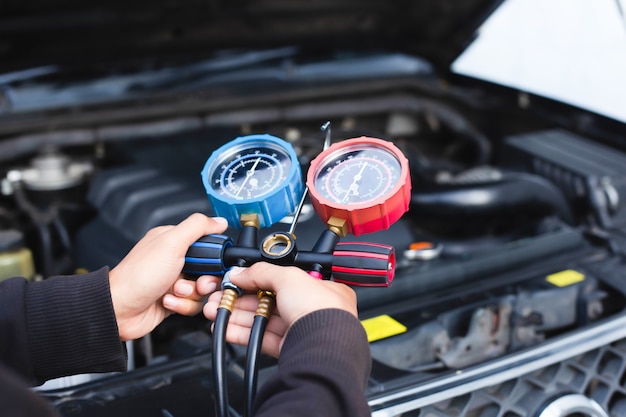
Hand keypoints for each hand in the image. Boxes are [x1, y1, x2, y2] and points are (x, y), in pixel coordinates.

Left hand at [109, 213, 227, 340]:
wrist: (120, 309)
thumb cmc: (138, 276)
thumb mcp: (172, 243)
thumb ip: (198, 227)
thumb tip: (219, 220)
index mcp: (174, 241)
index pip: (208, 244)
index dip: (214, 256)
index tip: (210, 264)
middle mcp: (175, 260)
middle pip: (209, 270)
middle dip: (204, 280)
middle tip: (195, 282)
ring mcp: (174, 281)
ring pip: (203, 290)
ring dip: (191, 294)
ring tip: (174, 292)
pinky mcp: (174, 300)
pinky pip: (193, 304)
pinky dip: (183, 305)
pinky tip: (168, 301)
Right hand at [202, 262, 357, 356]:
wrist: (324, 348)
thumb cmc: (322, 311)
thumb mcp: (289, 277)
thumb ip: (261, 272)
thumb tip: (240, 272)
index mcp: (321, 289)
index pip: (283, 280)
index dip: (258, 279)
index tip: (237, 279)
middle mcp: (313, 310)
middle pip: (269, 301)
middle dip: (240, 298)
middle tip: (221, 296)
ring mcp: (301, 331)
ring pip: (263, 320)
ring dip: (237, 315)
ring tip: (215, 311)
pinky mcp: (289, 350)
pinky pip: (261, 339)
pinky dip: (242, 334)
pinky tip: (226, 328)